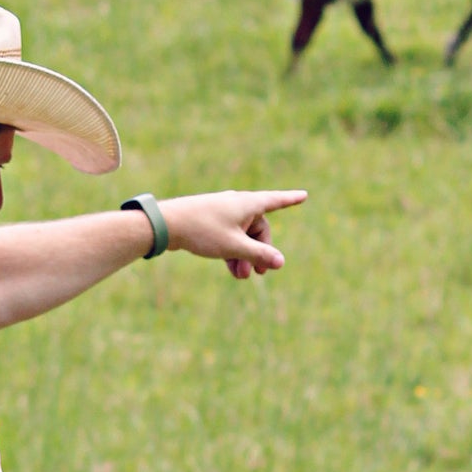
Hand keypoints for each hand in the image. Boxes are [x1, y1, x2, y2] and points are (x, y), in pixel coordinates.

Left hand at [160, 190, 306, 280]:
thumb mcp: (235, 247)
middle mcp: (237, 204)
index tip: (304, 195)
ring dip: (245, 256)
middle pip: (258, 229)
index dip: (290, 200)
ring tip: (240, 276)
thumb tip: (281, 262)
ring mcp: (224, 212)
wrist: (167, 224)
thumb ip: (259, 255)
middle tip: (258, 274)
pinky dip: (233, 251)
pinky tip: (230, 269)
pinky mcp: (211, 220)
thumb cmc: (203, 230)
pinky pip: (230, 236)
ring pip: (243, 235)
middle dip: (259, 252)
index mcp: (248, 203)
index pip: (276, 201)